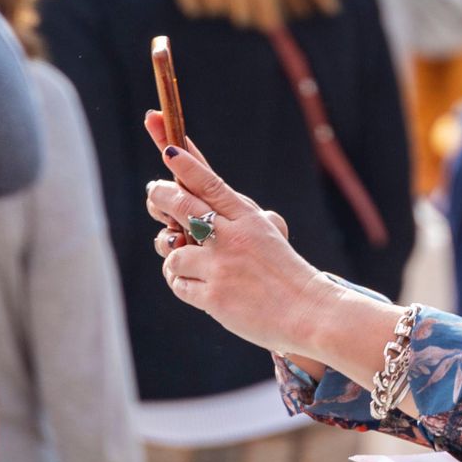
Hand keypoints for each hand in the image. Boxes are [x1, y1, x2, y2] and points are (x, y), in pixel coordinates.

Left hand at [142, 116, 328, 356]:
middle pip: (182, 204)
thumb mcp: (268, 234)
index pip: (210, 183)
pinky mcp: (213, 296)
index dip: (187, 165)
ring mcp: (221, 266)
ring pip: (172, 250)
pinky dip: (181, 282)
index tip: (169, 150)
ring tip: (189, 262)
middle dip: (160, 196)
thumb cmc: (285, 272)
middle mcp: (232, 237)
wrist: (307, 311)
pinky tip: (198, 285)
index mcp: (248, 218)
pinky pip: (177, 282)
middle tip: (154, 193)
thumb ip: (239, 219)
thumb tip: (204, 212)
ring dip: (173, 254)